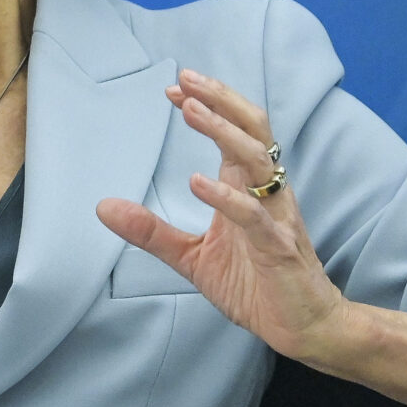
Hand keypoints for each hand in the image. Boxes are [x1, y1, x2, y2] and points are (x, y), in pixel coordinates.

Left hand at [95, 70, 345, 359]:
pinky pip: (255, 216)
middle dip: (221, 100)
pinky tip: (198, 182)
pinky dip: (227, 197)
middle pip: (252, 129)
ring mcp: (275, 218)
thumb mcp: (193, 258)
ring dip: (224, 131)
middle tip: (186, 79)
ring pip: (258, 159)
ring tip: (192, 111)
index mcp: (248, 189)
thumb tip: (102, 207)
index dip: (208, 105)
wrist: (304, 328)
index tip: (173, 88)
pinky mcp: (278, 249)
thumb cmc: (256, 287)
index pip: (233, 132)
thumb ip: (152, 232)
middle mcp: (266, 193)